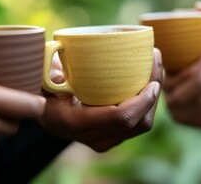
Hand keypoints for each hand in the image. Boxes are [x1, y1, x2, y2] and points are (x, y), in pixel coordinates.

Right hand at [39, 48, 162, 151]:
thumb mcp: (44, 78)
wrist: (46, 112)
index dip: (142, 101)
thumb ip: (51, 73)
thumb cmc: (45, 88)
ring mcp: (104, 140)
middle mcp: (93, 137)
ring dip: (154, 99)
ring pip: (141, 125)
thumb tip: (61, 75)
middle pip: (137, 123)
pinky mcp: (112, 136)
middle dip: (154, 95)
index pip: (120, 117)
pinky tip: (150, 81)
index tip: (154, 80)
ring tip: (156, 67)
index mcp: (76, 123)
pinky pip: (137, 124)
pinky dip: (148, 104)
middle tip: (157, 61)